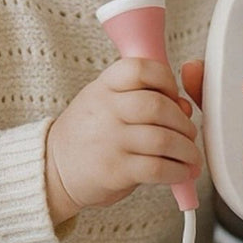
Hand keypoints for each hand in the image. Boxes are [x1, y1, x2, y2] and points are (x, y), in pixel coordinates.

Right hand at [45, 58, 200, 223]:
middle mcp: (105, 110)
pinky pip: (157, 168)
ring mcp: (109, 141)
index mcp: (104, 87)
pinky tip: (181, 173)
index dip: (165, 79)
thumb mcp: (107, 104)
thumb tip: (186, 108)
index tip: (173, 94)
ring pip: (163, 139)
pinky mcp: (114, 171)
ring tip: (190, 156)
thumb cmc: (90, 133)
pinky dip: (177, 172)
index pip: (140, 68)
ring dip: (186, 150)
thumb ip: (145, 99)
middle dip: (182, 121)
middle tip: (188, 133)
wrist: (52, 169)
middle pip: (157, 106)